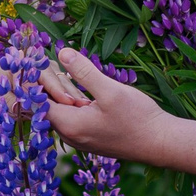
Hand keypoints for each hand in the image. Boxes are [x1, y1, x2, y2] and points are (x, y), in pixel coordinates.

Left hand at [47, 47, 174, 162]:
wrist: (161, 143)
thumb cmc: (138, 118)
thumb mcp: (111, 90)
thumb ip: (84, 72)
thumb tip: (62, 52)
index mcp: (69, 125)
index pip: (37, 102)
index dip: (34, 81)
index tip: (35, 61)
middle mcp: (70, 136)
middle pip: (47, 107)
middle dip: (47, 84)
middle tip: (49, 61)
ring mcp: (80, 139)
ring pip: (61, 111)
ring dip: (61, 92)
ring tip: (62, 71)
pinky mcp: (90, 138)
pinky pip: (72, 118)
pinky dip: (72, 102)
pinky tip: (81, 89)